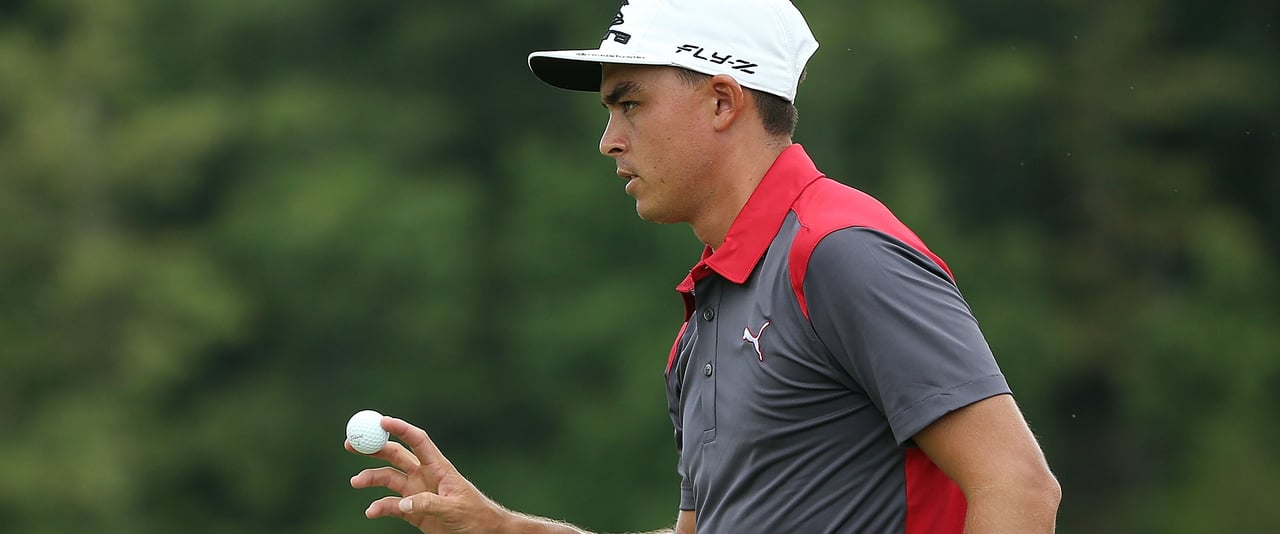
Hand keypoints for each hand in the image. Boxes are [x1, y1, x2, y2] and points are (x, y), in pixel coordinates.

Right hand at [347, 416, 510, 533]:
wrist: (481, 532)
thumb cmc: (476, 515)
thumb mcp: (455, 509)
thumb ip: (430, 504)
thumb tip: (402, 503)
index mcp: (438, 467)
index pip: (418, 441)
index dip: (401, 429)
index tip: (381, 421)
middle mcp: (424, 475)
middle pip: (396, 455)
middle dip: (374, 447)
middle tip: (351, 443)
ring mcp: (416, 492)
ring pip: (388, 478)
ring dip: (370, 478)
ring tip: (356, 482)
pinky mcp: (412, 510)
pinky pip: (390, 505)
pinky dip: (379, 507)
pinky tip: (371, 512)